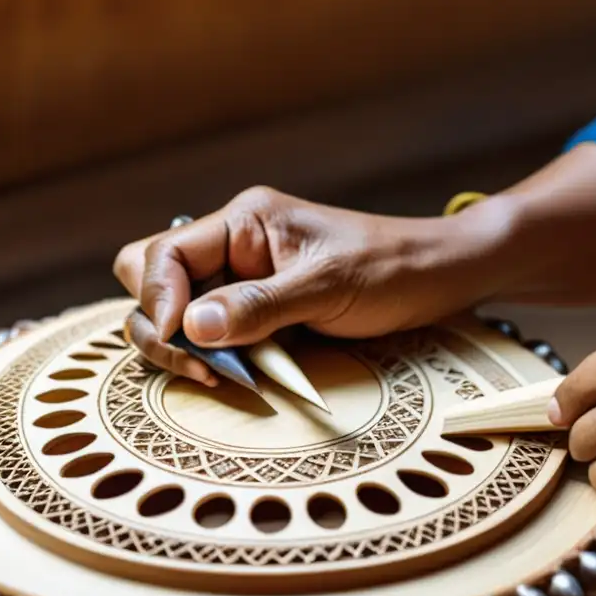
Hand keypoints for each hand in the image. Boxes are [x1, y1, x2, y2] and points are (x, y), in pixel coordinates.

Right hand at [113, 186, 498, 385]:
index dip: (159, 298)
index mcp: (244, 220)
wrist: (439, 277)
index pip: (163, 254)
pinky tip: (234, 374)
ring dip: (187, 347)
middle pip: (155, 281)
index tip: (183, 339)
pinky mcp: (263, 309)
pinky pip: (216, 332)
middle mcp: (236, 245)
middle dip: (162, 326)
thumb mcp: (326, 286)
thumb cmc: (392, 268)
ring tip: (221, 375)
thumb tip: (189, 327)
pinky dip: (215, 356)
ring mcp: (246, 279)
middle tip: (200, 367)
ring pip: (181, 313)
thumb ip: (257, 305)